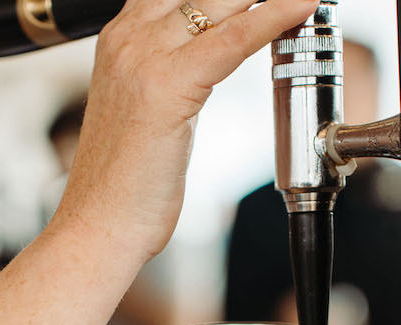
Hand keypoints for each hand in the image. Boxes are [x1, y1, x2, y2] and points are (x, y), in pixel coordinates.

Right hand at [52, 0, 319, 263]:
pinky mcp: (168, 85)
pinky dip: (275, 15)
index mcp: (120, 38)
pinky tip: (302, 4)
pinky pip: (235, 37)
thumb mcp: (147, 109)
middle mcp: (128, 36)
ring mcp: (144, 57)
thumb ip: (174, 72)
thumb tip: (213, 58)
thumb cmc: (124, 184)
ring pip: (221, 0)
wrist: (98, 225)